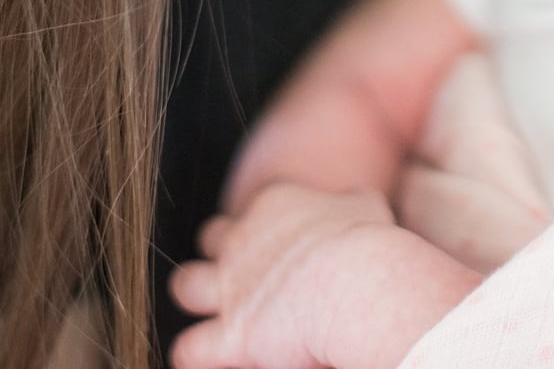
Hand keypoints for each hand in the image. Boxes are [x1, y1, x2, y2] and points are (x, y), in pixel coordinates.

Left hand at [170, 183, 394, 368]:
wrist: (355, 280)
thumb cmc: (367, 241)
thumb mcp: (364, 205)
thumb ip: (350, 201)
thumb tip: (356, 202)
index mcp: (273, 203)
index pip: (256, 206)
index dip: (265, 226)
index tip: (286, 244)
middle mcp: (242, 240)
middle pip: (211, 237)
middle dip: (221, 254)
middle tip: (247, 275)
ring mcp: (230, 287)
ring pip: (186, 286)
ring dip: (198, 298)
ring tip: (220, 314)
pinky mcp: (231, 334)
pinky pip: (190, 348)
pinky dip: (197, 353)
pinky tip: (213, 357)